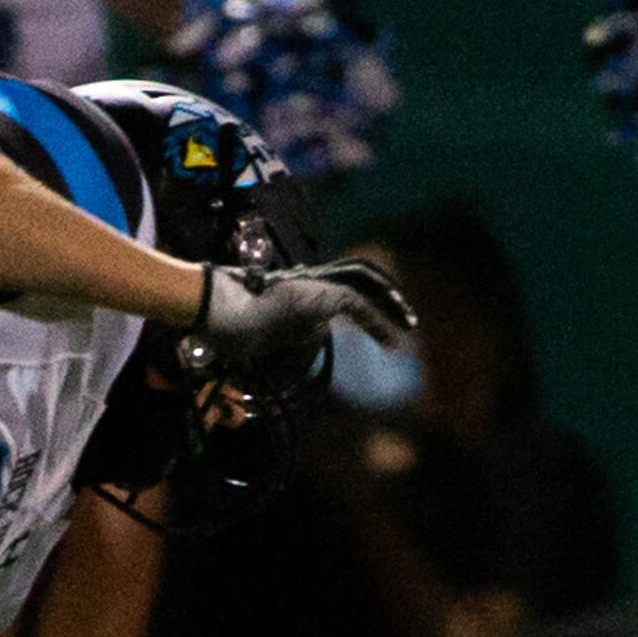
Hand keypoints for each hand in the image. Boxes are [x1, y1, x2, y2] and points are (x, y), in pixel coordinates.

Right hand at [197, 259, 413, 367]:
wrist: (227, 313)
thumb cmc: (230, 326)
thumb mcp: (252, 337)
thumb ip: (266, 340)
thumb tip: (259, 361)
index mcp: (296, 287)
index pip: (337, 285)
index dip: (359, 297)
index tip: (372, 320)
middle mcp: (310, 280)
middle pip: (357, 276)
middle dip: (384, 293)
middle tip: (406, 316)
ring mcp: (316, 283)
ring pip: (364, 281)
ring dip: (390, 301)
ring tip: (410, 323)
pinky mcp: (324, 295)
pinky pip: (360, 306)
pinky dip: (379, 324)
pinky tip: (394, 342)